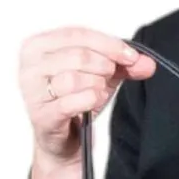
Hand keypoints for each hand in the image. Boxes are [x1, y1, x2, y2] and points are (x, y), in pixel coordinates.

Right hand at [18, 28, 154, 165]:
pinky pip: (71, 102)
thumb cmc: (74, 105)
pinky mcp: (42, 115)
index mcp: (38, 46)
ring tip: (98, 93)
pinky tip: (93, 104)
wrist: (62, 144)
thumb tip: (148, 63)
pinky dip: (89, 101)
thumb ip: (122, 66)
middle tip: (110, 78)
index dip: (108, 44)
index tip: (131, 56)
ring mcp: (33, 91)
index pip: (77, 34)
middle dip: (103, 66)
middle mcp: (30, 65)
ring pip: (74, 77)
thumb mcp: (100, 78)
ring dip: (96, 86)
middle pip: (78, 55)